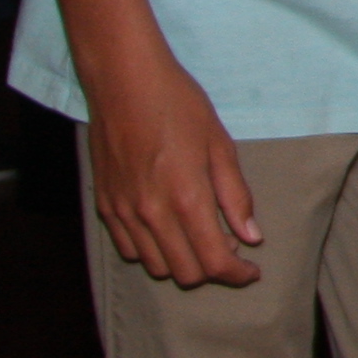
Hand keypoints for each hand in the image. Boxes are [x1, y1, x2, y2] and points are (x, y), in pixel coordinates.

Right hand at [87, 48, 262, 286]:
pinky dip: (152, 251)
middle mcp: (152, 213)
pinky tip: (167, 230)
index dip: (237, 275)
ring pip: (155, 266)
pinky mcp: (105, 205)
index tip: (251, 271)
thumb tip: (251, 238)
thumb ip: (235, 196)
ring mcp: (124, 212)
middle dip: (213, 270)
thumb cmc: (179, 105)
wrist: (123, 81)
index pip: (214, 262)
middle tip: (230, 249)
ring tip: (199, 238)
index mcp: (187, 199)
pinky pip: (128, 250)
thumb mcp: (220, 145)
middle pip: (186, 273)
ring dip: (182, 262)